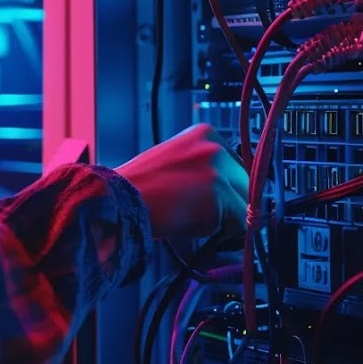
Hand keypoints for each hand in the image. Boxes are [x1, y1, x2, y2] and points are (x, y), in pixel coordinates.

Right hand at [116, 124, 249, 238]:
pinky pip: (239, 220)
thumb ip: (203, 171)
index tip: (222, 202)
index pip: (237, 164)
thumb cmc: (138, 188)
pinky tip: (194, 225)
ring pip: (245, 202)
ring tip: (193, 219)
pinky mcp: (219, 193)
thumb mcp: (175, 163)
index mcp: (204, 133)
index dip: (230, 187)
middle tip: (210, 217)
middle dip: (233, 202)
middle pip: (246, 181)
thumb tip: (230, 195)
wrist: (116, 199)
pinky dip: (224, 231)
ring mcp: (218, 168)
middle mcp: (215, 146)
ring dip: (226, 217)